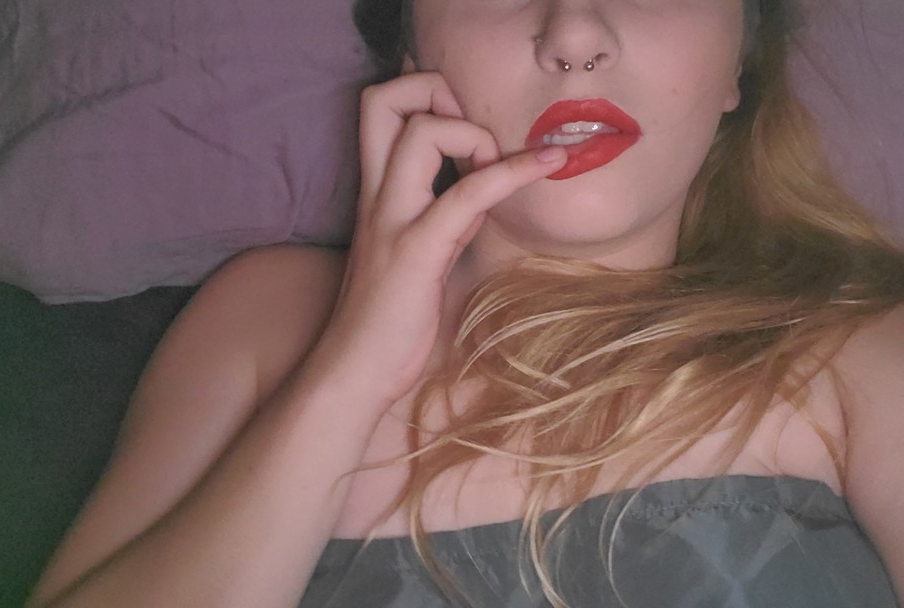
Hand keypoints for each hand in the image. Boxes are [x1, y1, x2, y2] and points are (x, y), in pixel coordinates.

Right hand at [312, 72, 565, 404]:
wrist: (354, 372)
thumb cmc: (387, 319)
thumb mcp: (417, 253)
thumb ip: (442, 216)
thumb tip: (479, 189)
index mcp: (376, 193)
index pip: (379, 109)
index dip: (423, 96)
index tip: (464, 131)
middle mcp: (378, 195)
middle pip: (382, 100)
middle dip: (432, 88)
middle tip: (472, 129)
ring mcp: (394, 220)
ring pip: (422, 132)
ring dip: (475, 132)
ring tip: (505, 163)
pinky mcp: (417, 252)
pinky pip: (466, 194)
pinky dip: (512, 171)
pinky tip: (549, 165)